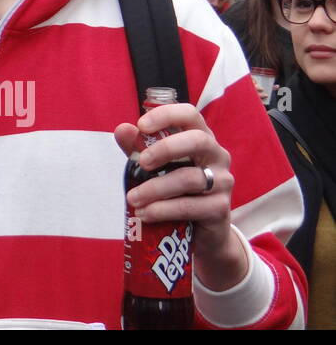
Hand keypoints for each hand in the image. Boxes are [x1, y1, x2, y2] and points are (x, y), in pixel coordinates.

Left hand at [114, 102, 248, 291]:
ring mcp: (222, 182)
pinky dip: (163, 209)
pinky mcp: (221, 208)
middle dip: (165, 149)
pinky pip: (190, 206)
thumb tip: (122, 129)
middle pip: (198, 141)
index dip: (166, 115)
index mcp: (201, 137)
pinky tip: (146, 213)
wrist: (201, 230)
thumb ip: (138, 148)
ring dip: (156, 188)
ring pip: (189, 179)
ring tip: (133, 199)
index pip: (190, 114)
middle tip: (141, 162)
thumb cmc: (176, 188)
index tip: (141, 125)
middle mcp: (217, 156)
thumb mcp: (154, 166)